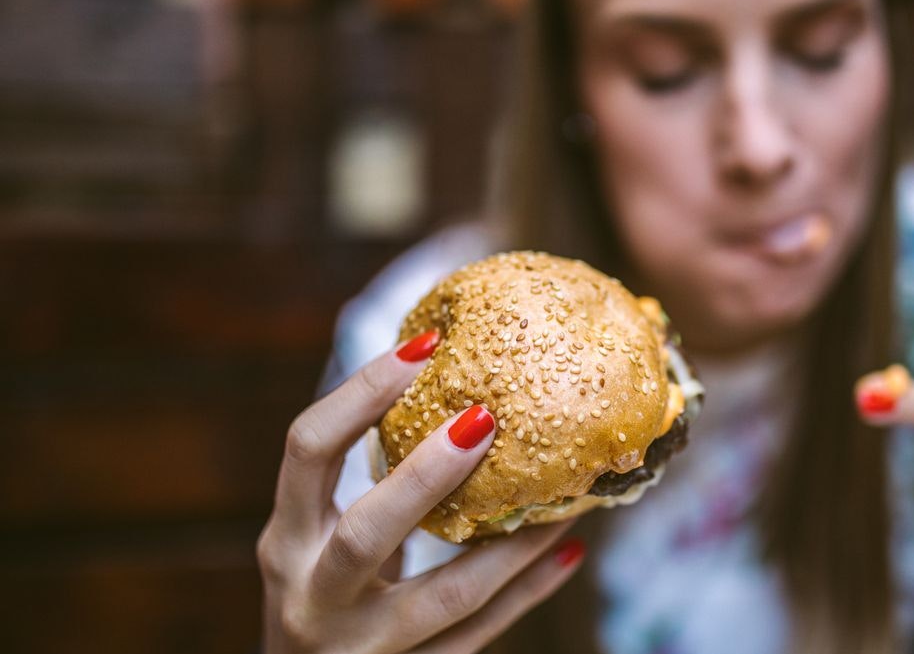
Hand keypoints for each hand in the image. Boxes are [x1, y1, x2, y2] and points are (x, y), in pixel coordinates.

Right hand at [257, 332, 584, 653]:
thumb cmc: (321, 594)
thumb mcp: (317, 538)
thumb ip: (363, 483)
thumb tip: (451, 383)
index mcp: (287, 540)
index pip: (307, 451)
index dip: (359, 394)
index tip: (423, 348)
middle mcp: (311, 594)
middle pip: (367, 532)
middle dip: (427, 475)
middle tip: (486, 418)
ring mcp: (360, 647)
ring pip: (443, 596)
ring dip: (511, 545)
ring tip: (565, 499)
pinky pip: (478, 634)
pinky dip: (526, 592)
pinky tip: (567, 551)